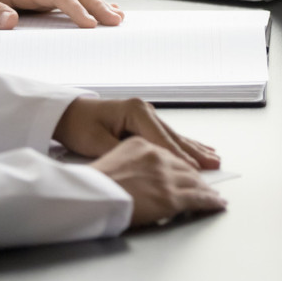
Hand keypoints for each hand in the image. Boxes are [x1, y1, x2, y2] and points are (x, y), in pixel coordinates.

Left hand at [54, 96, 220, 169]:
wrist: (67, 114)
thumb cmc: (79, 126)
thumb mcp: (96, 142)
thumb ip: (122, 154)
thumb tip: (143, 169)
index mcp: (135, 111)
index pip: (161, 139)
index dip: (177, 157)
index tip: (193, 170)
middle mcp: (145, 110)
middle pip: (174, 137)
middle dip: (194, 153)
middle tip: (214, 166)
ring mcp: (146, 115)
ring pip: (175, 136)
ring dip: (194, 149)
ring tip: (214, 158)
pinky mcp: (144, 122)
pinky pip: (168, 136)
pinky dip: (184, 145)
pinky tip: (198, 149)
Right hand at [90, 136, 227, 226]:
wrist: (87, 196)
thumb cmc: (91, 182)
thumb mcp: (107, 156)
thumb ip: (129, 160)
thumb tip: (139, 172)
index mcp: (139, 143)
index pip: (168, 151)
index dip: (181, 160)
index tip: (190, 164)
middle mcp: (156, 155)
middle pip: (184, 165)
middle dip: (198, 173)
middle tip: (209, 178)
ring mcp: (165, 176)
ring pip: (194, 181)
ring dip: (206, 188)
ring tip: (214, 194)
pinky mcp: (170, 197)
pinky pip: (198, 198)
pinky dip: (210, 201)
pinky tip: (217, 203)